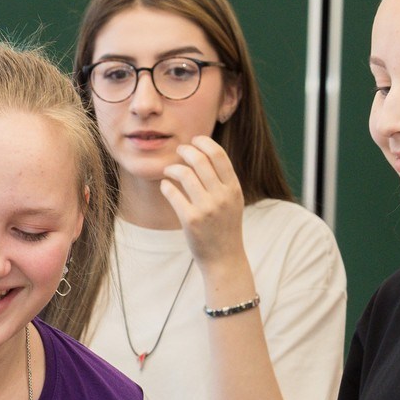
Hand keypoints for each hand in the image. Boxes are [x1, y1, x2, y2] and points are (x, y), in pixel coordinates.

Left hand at [158, 136, 248, 275]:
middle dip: (185, 151)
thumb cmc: (225, 227)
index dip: (204, 142)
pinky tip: (165, 186)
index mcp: (234, 188)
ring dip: (172, 168)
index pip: (218, 155)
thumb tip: (204, 154)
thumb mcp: (232, 201)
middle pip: (200, 160)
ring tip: (169, 171)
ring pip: (184, 174)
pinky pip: (173, 193)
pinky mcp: (191, 220)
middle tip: (178, 152)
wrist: (224, 258)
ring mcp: (207, 208)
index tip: (194, 141)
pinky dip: (166, 186)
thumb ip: (222, 180)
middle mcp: (222, 196)